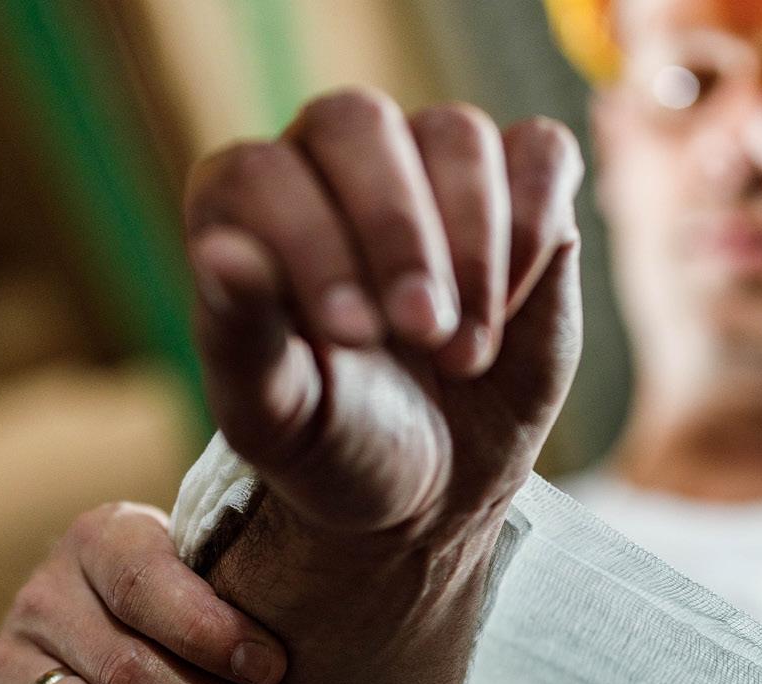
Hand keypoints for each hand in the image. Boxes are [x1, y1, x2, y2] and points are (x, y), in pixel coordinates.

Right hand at [0, 502, 321, 683]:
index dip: (211, 629)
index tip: (279, 670)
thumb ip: (252, 581)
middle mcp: (47, 594)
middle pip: (128, 668)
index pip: (147, 580)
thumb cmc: (191, 616)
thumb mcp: (209, 575)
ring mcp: (8, 661)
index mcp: (105, 539)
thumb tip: (374, 601)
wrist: (85, 645)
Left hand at [185, 89, 583, 542]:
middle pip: (358, 123)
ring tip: (464, 355)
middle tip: (421, 332)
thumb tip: (222, 255)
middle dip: (397, 233)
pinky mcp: (518, 187)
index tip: (354, 335)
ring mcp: (428, 165)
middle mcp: (331, 162)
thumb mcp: (277, 414)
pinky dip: (534, 224)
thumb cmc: (335, 439)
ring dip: (472, 245)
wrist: (433, 482)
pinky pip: (539, 153)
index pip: (261, 175)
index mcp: (246, 208)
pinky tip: (510, 307)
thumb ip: (240, 334)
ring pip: (456, 134)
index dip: (309, 243)